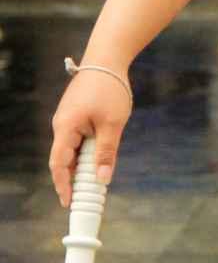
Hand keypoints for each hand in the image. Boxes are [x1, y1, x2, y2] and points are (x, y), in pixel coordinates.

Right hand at [50, 69, 130, 205]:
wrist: (107, 60)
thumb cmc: (110, 89)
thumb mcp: (112, 124)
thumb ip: (106, 152)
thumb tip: (104, 178)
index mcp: (66, 128)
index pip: (59, 164)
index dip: (63, 185)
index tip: (69, 202)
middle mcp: (62, 125)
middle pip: (63, 159)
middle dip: (73, 178)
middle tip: (85, 196)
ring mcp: (68, 119)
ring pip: (71, 149)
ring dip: (81, 164)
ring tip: (95, 179)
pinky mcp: (76, 114)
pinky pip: (77, 139)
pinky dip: (85, 150)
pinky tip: (97, 155)